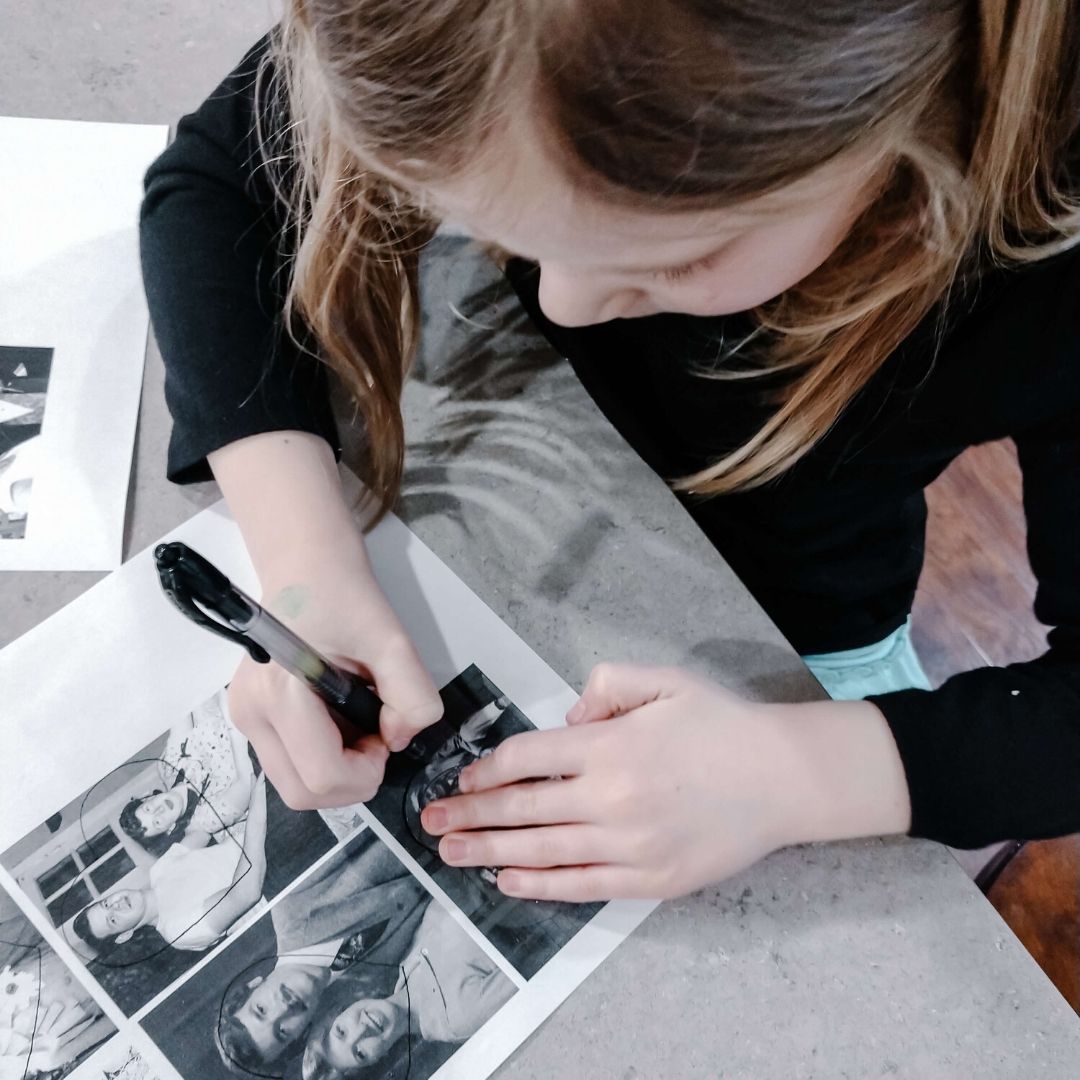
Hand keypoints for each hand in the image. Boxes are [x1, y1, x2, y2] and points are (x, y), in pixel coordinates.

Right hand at [211, 432, 442, 810]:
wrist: (307, 568)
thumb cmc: (344, 595)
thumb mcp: (392, 638)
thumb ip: (411, 695)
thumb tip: (400, 739)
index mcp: (278, 692)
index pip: (322, 776)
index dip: (366, 772)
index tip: (386, 737)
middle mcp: (251, 713)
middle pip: (303, 792)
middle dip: (352, 781)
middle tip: (378, 738)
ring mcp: (246, 719)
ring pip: (296, 784)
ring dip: (338, 771)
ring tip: (360, 724)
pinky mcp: (252, 719)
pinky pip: (291, 763)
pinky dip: (323, 758)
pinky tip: (341, 722)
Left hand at [421, 664, 909, 900]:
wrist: (784, 778)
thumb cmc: (722, 724)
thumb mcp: (665, 680)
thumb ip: (607, 684)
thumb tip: (568, 713)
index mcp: (610, 744)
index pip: (528, 757)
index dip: (487, 768)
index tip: (463, 776)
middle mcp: (611, 797)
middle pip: (522, 807)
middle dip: (470, 813)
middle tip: (430, 822)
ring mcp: (629, 845)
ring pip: (541, 850)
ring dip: (488, 851)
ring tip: (450, 852)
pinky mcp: (650, 880)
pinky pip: (582, 886)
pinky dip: (539, 885)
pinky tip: (506, 881)